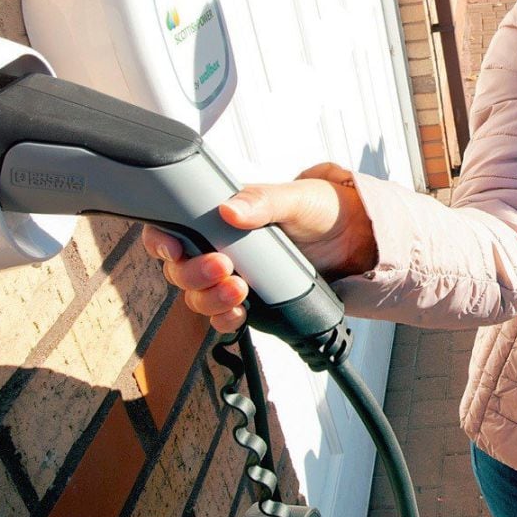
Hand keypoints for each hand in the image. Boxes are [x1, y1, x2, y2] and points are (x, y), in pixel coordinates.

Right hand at [142, 162, 375, 332]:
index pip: (172, 226)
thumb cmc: (323, 209)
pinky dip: (225, 318)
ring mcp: (234, 274)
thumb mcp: (295, 197)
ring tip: (240, 290)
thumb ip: (263, 201)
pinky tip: (240, 313)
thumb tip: (230, 210)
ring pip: (197, 295)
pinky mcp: (251, 298)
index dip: (161, 240)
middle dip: (193, 273)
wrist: (356, 239)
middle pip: (180, 267)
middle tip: (223, 267)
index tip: (172, 248)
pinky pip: (223, 315)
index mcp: (220, 214)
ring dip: (210, 298)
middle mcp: (220, 245)